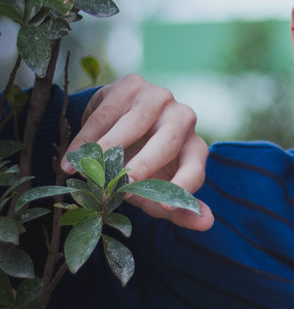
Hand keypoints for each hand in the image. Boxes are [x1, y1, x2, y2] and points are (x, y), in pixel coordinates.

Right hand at [62, 74, 213, 229]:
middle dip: (146, 164)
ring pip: (135, 124)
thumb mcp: (157, 187)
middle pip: (169, 141)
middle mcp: (184, 118)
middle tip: (124, 183)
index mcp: (194, 147)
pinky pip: (107, 113)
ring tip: (87, 172)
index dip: (181, 187)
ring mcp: (159, 98)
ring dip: (109, 149)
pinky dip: (87, 139)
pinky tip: (72, 159)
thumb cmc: (144, 162)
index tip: (162, 208)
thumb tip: (207, 224)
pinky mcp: (133, 85)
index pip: (196, 167)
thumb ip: (178, 207)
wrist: (120, 123)